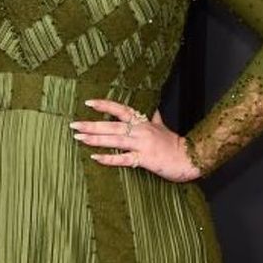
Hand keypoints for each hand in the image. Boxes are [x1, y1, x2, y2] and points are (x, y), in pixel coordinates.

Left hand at [69, 99, 201, 181]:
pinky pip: (123, 159)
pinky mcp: (145, 160)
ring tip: (79, 137)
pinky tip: (95, 158)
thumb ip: (154, 117)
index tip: (88, 102)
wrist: (189, 158)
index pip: (121, 109)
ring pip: (115, 140)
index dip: (105, 105)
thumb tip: (152, 109)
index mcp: (143, 122)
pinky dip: (109, 159)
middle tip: (73, 124)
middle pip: (112, 125)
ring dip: (95, 139)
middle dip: (91, 124)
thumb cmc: (174, 144)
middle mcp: (141, 131)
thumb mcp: (162, 126)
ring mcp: (142, 145)